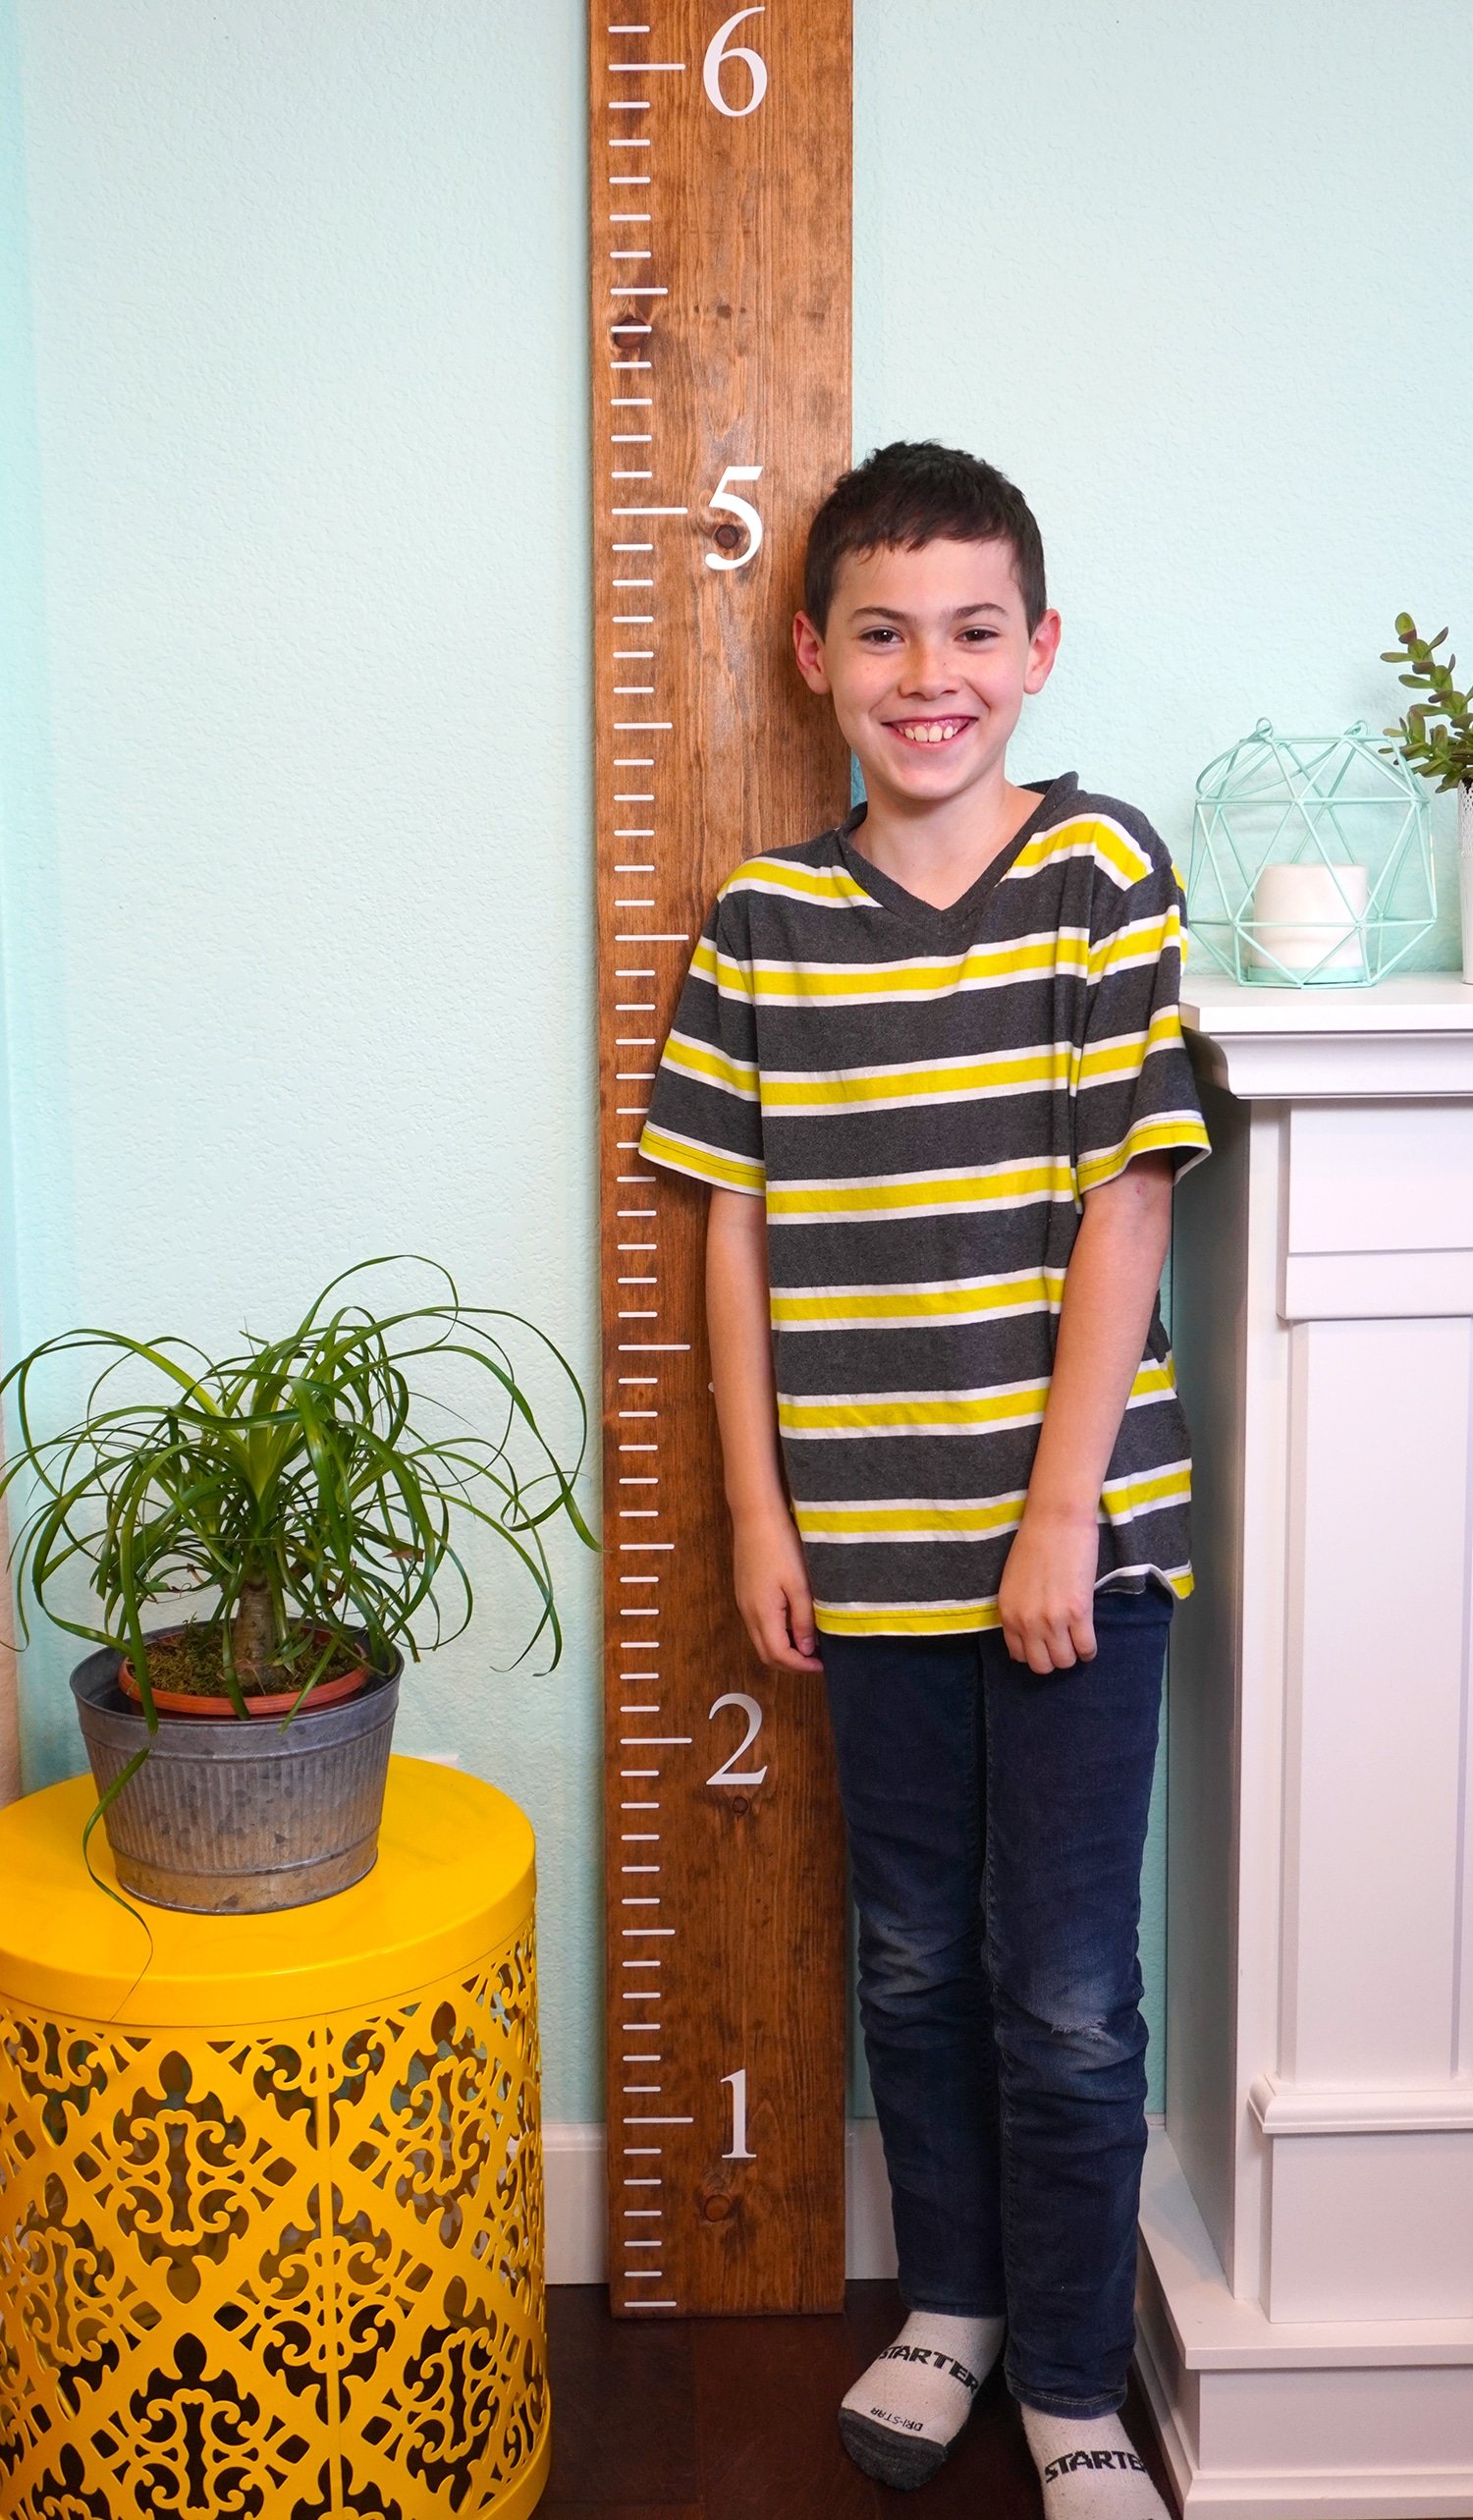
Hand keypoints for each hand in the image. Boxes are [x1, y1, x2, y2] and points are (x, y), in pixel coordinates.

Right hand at [730, 1504, 823, 1672]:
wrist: (756, 1516)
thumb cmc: (780, 1545)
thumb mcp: (799, 1584)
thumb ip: (803, 1619)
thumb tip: (807, 1649)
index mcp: (762, 1613)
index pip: (778, 1655)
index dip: (801, 1666)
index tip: (822, 1665)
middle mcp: (748, 1613)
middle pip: (766, 1653)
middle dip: (791, 1663)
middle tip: (816, 1661)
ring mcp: (744, 1603)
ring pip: (761, 1640)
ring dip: (783, 1649)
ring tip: (809, 1643)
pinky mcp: (745, 1593)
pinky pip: (758, 1624)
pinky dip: (776, 1634)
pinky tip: (793, 1623)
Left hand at [997, 1504, 1099, 1672]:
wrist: (1056, 1520)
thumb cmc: (1035, 1543)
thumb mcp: (1013, 1582)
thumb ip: (1019, 1609)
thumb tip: (1032, 1632)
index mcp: (1008, 1613)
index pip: (1019, 1655)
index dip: (1035, 1653)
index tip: (1046, 1646)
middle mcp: (1026, 1622)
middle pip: (1042, 1665)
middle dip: (1054, 1659)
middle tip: (1064, 1645)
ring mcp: (1052, 1619)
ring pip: (1065, 1661)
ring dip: (1073, 1655)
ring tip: (1078, 1641)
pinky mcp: (1078, 1613)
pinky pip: (1086, 1648)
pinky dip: (1089, 1650)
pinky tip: (1089, 1640)